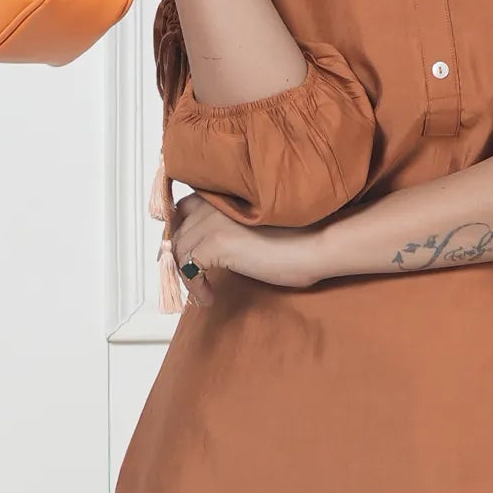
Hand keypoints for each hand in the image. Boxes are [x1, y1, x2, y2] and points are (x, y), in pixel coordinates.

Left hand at [165, 191, 325, 304]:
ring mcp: (212, 221)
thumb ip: (230, 228)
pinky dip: (194, 286)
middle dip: (178, 255)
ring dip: (185, 273)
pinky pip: (188, 267)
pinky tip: (209, 297)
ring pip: (178, 249)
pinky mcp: (216, 243)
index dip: (181, 231)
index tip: (185, 253)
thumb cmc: (298, 238)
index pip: (184, 208)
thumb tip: (210, 250)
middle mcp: (213, 203)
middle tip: (190, 277)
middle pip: (176, 229)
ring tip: (201, 291)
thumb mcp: (255, 228)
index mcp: (223, 195)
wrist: (315, 245)